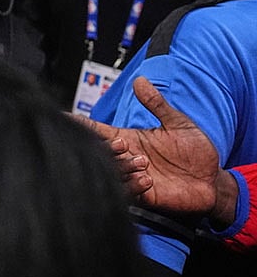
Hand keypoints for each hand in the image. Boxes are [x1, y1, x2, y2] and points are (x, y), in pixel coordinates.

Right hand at [80, 77, 224, 218]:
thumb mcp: (178, 123)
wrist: (212, 180)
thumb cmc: (196, 151)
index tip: (63, 117)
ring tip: (143, 163)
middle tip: (121, 145)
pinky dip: (133, 186)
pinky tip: (148, 180)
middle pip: (100, 152)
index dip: (80, 125)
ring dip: (123, 167)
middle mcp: (127, 157)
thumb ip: (157, 103)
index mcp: (129, 138)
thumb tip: (140, 81)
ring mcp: (132, 176)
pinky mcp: (143, 194)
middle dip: (106, 148)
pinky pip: (127, 192)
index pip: (97, 131)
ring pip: (111, 172)